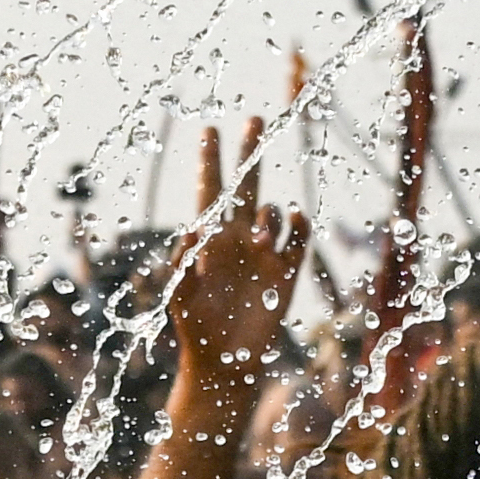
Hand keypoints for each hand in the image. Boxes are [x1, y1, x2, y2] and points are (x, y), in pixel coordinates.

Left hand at [175, 95, 306, 355]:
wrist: (225, 361)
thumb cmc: (196, 329)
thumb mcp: (181, 295)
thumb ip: (184, 263)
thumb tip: (193, 230)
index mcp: (210, 238)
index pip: (210, 189)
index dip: (210, 160)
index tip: (209, 129)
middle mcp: (238, 238)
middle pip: (246, 184)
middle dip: (249, 151)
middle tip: (253, 118)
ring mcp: (263, 253)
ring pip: (273, 212)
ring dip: (269, 215)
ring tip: (260, 238)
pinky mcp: (286, 272)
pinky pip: (298, 238)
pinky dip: (298, 226)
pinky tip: (291, 224)